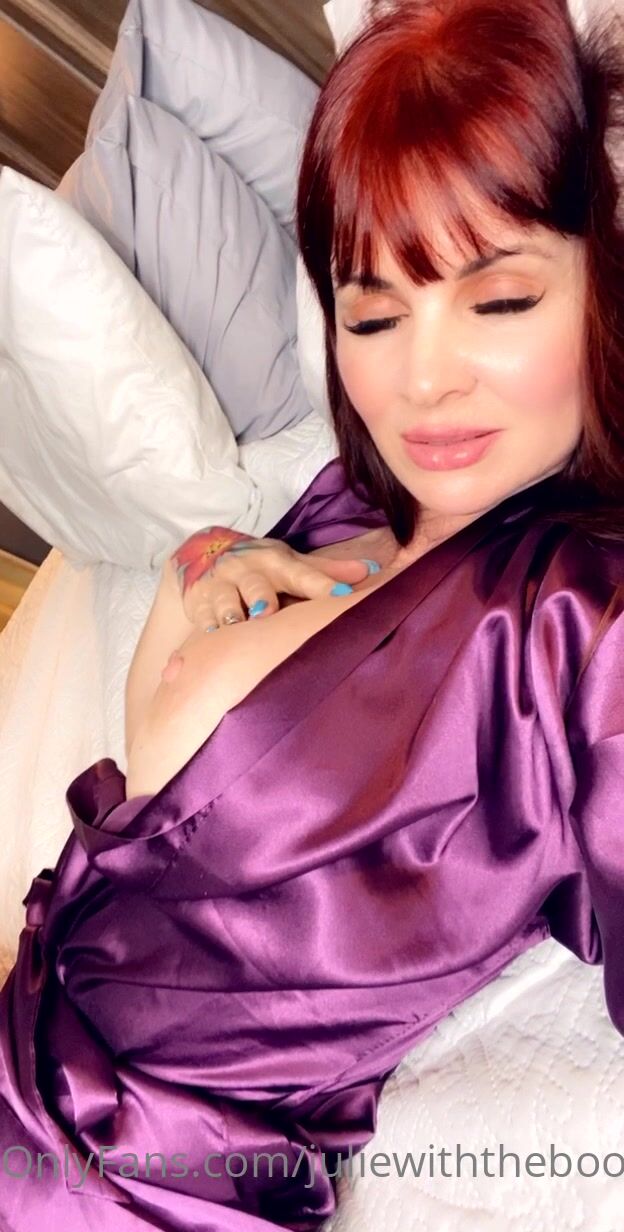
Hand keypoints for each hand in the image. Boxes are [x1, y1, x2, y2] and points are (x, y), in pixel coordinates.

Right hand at [169, 526, 380, 630]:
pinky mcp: (198, 603)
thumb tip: (373, 571)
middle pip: (256, 586)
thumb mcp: (292, 563)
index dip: (323, 586)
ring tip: (235, 623)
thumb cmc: (262, 566)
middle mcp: (248, 571)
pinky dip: (206, 627)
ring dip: (230, 614)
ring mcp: (220, 587)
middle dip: (261, 599)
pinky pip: (202, 618)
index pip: (303, 574)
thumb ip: (328, 572)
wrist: (204, 555)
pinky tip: (210, 636)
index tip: (342, 597)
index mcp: (277, 561)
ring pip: (226, 603)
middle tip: (268, 612)